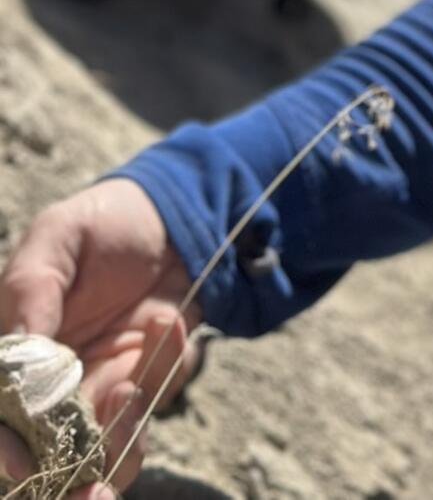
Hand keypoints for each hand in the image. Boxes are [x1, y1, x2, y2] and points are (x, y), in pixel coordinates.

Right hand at [0, 179, 203, 495]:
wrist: (167, 210)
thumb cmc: (98, 223)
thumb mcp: (55, 241)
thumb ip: (29, 295)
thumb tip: (13, 363)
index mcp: (15, 361)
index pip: (2, 423)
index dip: (5, 451)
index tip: (26, 463)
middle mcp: (53, 391)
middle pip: (52, 464)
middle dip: (74, 483)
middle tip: (94, 489)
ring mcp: (103, 391)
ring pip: (108, 456)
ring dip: (121, 437)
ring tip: (129, 383)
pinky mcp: (151, 381)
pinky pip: (158, 401)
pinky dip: (165, 368)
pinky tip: (166, 318)